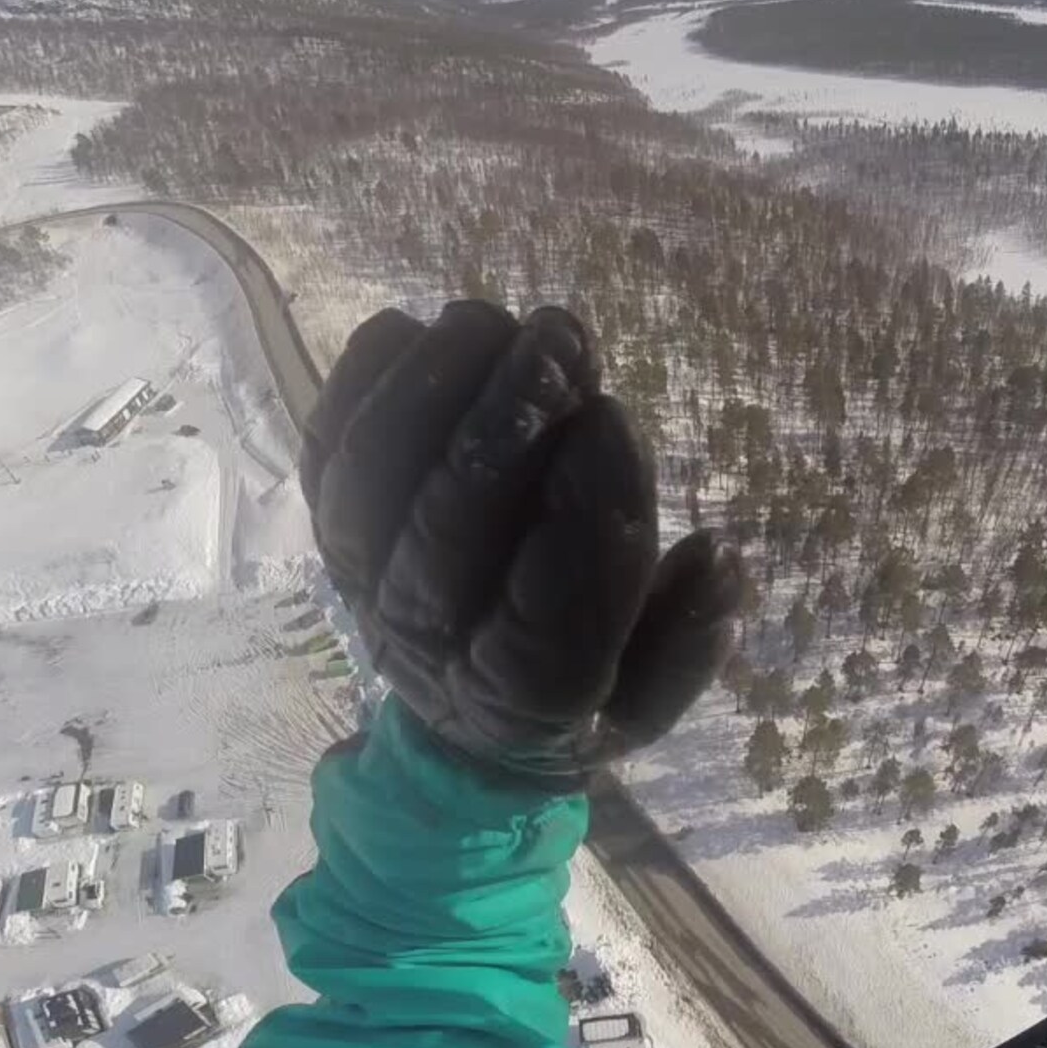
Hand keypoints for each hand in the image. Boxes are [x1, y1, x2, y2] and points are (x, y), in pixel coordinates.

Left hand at [302, 300, 740, 788]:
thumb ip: (686, 641)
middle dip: (507, 421)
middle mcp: (430, 642)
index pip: (553, 609)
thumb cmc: (579, 697)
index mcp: (524, 699)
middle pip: (451, 530)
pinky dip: (359, 385)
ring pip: (372, 482)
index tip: (616, 418)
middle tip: (562, 340)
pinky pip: (324, 452)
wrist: (461, 725)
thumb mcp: (650, 701)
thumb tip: (721, 560)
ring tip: (490, 321)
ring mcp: (366, 581)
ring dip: (428, 388)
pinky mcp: (329, 530)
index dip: (586, 507)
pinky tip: (413, 331)